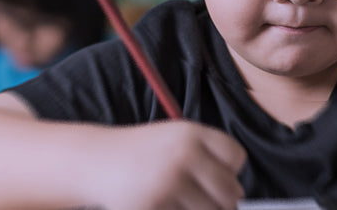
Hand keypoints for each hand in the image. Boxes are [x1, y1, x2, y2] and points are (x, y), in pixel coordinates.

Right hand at [81, 120, 247, 209]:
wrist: (97, 161)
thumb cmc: (141, 153)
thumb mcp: (175, 139)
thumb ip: (207, 158)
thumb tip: (239, 196)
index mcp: (191, 133)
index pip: (236, 157)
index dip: (231, 171)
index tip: (218, 176)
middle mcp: (183, 155)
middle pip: (230, 191)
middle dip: (222, 201)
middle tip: (202, 200)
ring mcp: (169, 182)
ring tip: (180, 201)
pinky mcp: (154, 206)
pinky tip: (164, 205)